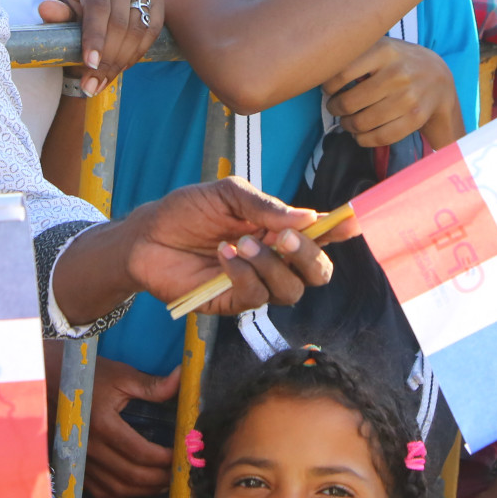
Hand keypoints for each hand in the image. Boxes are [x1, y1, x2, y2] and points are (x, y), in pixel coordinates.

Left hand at [38, 0, 162, 94]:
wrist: (96, 9)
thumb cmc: (74, 12)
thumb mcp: (62, 14)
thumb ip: (56, 15)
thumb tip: (46, 9)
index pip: (98, 7)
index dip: (95, 37)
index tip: (90, 64)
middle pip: (118, 22)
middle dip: (106, 58)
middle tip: (92, 84)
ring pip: (137, 29)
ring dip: (121, 60)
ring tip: (103, 81)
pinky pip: (152, 30)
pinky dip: (137, 53)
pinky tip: (121, 67)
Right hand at [85, 358, 181, 497]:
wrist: (51, 381)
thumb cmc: (88, 376)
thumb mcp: (121, 376)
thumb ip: (153, 385)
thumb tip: (182, 377)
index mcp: (103, 424)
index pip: (141, 452)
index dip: (165, 459)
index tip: (181, 455)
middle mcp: (89, 447)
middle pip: (131, 476)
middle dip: (160, 479)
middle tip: (178, 474)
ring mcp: (80, 460)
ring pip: (117, 489)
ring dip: (143, 491)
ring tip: (163, 483)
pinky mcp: (75, 466)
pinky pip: (100, 491)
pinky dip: (122, 494)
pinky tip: (137, 487)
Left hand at [121, 178, 332, 313]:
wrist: (147, 236)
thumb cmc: (187, 211)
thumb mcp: (227, 194)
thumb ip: (265, 207)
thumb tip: (308, 218)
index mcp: (277, 229)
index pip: (318, 235)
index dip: (338, 230)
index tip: (349, 222)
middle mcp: (274, 259)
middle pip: (317, 272)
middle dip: (310, 256)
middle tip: (286, 238)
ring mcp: (255, 284)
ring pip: (290, 290)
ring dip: (271, 265)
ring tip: (240, 242)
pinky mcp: (232, 303)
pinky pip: (256, 298)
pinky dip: (244, 275)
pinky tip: (224, 255)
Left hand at [323, 38, 464, 148]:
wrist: (440, 79)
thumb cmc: (400, 62)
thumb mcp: (382, 48)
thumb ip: (358, 55)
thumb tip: (322, 73)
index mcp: (384, 50)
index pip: (341, 72)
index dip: (328, 86)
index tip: (328, 90)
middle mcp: (397, 73)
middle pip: (350, 102)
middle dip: (337, 109)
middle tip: (335, 108)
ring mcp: (408, 96)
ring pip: (364, 122)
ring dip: (348, 126)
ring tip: (347, 122)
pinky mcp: (416, 117)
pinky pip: (381, 136)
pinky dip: (364, 140)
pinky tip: (360, 135)